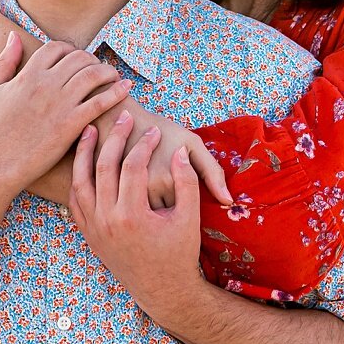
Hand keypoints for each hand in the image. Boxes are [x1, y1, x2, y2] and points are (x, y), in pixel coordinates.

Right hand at [0, 35, 130, 197]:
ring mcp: (59, 104)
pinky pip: (100, 102)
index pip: (56, 48)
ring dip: (108, 71)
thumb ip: (4, 61)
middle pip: (79, 58)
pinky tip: (125, 89)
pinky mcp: (71, 125)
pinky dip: (116, 92)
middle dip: (92, 59)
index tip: (76, 59)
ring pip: (93, 75)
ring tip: (114, 76)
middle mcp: (45, 84)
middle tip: (98, 68)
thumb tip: (13, 36)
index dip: (70, 50)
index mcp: (27, 75)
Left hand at [68, 112, 203, 319]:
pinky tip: (84, 162)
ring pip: (81, 181)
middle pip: (104, 166)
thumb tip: (179, 153)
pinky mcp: (88, 234)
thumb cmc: (179, 254)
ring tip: (90, 130)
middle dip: (115, 137)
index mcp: (133, 215)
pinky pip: (75, 200)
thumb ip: (187, 182)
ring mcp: (94, 228)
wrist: (161, 291)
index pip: (133, 166)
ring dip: (84, 153)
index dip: (144, 144)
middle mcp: (108, 220)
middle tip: (125, 118)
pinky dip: (77, 178)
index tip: (154, 130)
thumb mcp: (189, 218)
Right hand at [96, 104, 233, 209]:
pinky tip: (139, 213)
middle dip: (171, 220)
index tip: (187, 209)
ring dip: (153, 222)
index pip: (188, 212)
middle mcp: (151, 189)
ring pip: (147, 222)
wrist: (122, 121)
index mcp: (172, 179)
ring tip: (155, 221)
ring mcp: (129, 193)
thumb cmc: (163, 132)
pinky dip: (137, 217)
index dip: (188, 212)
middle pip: (167, 220)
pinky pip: (131, 216)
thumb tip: (228, 200)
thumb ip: (213, 172)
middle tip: (172, 215)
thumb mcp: (192, 143)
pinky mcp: (115, 196)